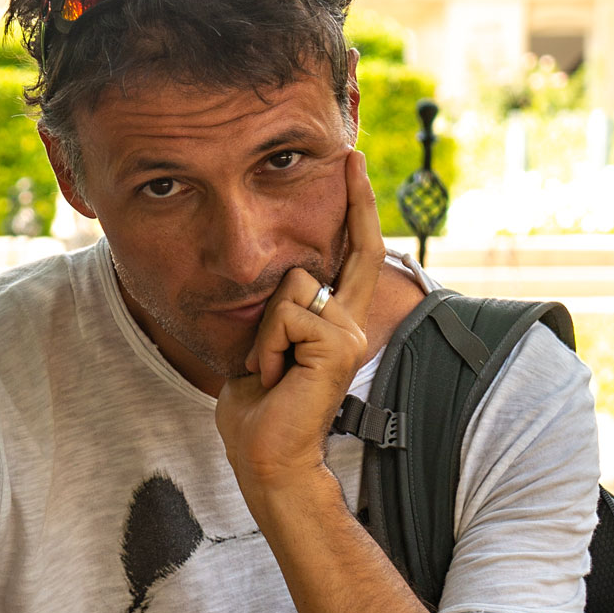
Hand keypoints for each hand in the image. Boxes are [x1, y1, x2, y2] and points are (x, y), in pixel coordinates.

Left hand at [214, 150, 382, 513]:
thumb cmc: (256, 409)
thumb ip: (278, 311)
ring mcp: (349, 331)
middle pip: (311, 264)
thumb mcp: (262, 345)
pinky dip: (267, 346)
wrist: (265, 456)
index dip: (357, 203)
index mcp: (335, 320)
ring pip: (291, 286)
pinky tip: (275, 376)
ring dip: (264, 331)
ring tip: (271, 370)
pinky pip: (286, 315)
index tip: (353, 156)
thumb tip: (283, 282)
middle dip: (287, 288)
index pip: (354, 251)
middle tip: (282, 335)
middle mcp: (351, 321)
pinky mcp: (338, 343)